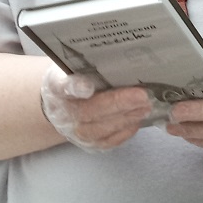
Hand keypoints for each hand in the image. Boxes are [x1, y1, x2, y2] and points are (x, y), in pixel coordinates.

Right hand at [39, 66, 167, 150]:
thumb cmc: (74, 79)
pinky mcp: (88, 144)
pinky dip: (125, 131)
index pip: (62, 86)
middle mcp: (62, 112)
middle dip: (118, 104)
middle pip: (88, 111)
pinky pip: (108, 141)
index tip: (87, 87)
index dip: (75, 87)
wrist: (61, 105)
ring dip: (126, 118)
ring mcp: (74, 132)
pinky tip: (138, 119)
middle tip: (143, 96)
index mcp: (56, 87)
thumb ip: (88, 65)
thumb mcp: (75, 67)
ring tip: (146, 106)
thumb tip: (118, 58)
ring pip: (100, 129)